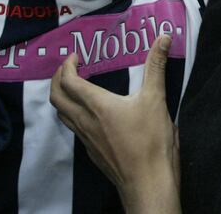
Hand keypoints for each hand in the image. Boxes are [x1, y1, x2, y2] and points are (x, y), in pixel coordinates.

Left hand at [50, 36, 180, 212]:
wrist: (147, 183)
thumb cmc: (151, 141)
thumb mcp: (156, 99)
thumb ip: (156, 66)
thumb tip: (163, 37)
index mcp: (97, 105)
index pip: (68, 82)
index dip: (67, 66)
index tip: (76, 56)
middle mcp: (85, 121)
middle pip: (56, 98)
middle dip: (57, 79)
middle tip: (68, 68)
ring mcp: (87, 139)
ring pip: (63, 115)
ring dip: (63, 97)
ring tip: (75, 87)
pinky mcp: (93, 152)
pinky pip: (75, 129)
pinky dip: (74, 115)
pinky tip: (91, 115)